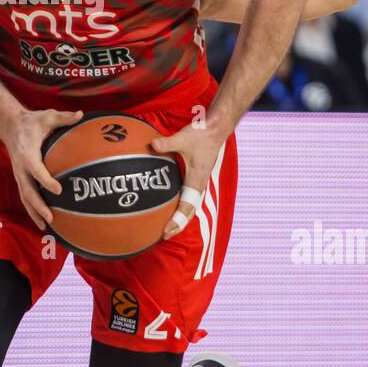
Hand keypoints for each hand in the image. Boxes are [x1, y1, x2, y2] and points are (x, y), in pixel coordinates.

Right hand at [0, 108, 82, 230]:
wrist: (11, 126)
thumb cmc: (32, 121)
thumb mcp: (47, 116)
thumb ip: (63, 117)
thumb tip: (81, 114)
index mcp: (27, 153)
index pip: (36, 169)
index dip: (46, 180)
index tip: (59, 189)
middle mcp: (21, 167)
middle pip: (28, 190)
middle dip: (38, 205)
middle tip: (51, 218)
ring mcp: (20, 175)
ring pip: (25, 197)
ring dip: (34, 212)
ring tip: (45, 227)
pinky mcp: (21, 178)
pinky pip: (25, 196)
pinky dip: (32, 210)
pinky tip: (42, 222)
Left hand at [151, 119, 228, 238]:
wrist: (215, 130)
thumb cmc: (201, 135)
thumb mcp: (183, 138)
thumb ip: (167, 143)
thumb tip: (152, 145)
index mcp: (197, 180)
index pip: (187, 207)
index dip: (177, 221)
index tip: (165, 231)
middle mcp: (198, 184)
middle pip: (189, 212)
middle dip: (178, 225)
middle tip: (163, 236)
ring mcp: (197, 182)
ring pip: (190, 206)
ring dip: (180, 218)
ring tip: (167, 229)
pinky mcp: (195, 178)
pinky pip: (188, 198)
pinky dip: (180, 207)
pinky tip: (169, 209)